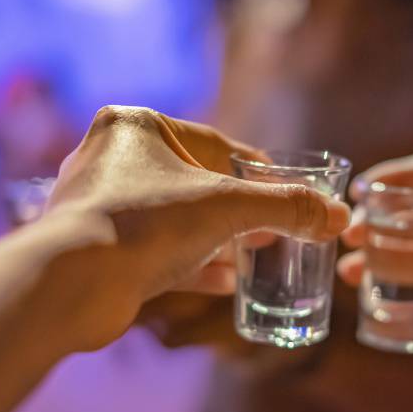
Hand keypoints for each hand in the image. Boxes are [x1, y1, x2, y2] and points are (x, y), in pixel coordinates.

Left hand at [45, 106, 349, 350]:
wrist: (73, 284)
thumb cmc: (148, 223)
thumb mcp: (230, 207)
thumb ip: (287, 207)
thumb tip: (339, 216)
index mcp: (135, 127)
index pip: (214, 143)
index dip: (257, 170)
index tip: (285, 191)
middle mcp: (110, 159)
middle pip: (194, 183)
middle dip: (237, 209)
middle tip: (271, 229)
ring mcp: (99, 206)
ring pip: (175, 218)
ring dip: (216, 238)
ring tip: (252, 254)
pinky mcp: (96, 248)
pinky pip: (155, 248)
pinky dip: (191, 262)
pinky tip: (225, 282)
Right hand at [338, 152, 412, 377]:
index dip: (396, 176)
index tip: (362, 188)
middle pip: (412, 206)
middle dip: (377, 217)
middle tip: (349, 231)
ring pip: (404, 241)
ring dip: (373, 247)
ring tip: (348, 261)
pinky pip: (407, 274)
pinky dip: (380, 275)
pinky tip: (357, 280)